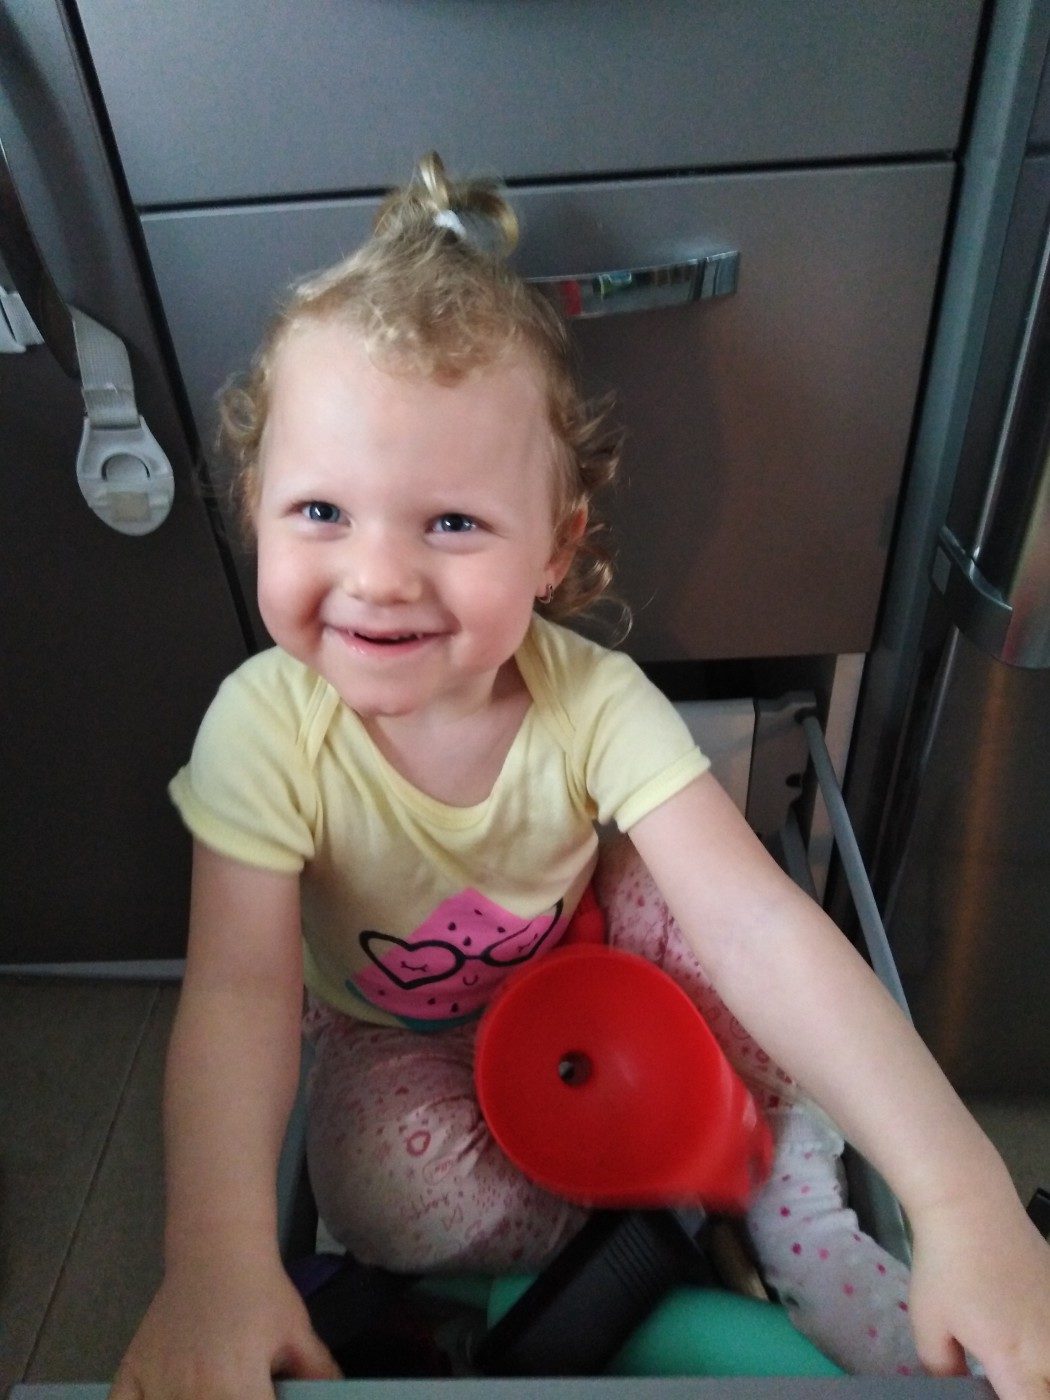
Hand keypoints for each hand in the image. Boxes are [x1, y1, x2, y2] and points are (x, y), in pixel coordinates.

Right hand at [109, 1249, 339, 1399]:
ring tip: (208, 1398)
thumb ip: (319, 1378)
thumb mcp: (299, 1335)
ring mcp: (157, 1387)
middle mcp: (195, 1392)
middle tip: (237, 1398)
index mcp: (240, 1387)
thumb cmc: (262, 1294)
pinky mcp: (129, 1378)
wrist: (216, 1251)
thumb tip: (339, 1397)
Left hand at [908, 1187, 1049, 1398]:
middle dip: (1033, 1390)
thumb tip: (959, 1386)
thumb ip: (944, 1367)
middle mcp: (1049, 1348)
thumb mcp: (928, 1323)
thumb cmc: (944, 1266)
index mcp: (1015, 1362)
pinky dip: (1045, 1340)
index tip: (996, 1393)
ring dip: (1041, 1368)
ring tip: (1015, 1360)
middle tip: (1003, 1377)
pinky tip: (1023, 1328)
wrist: (972, 1206)